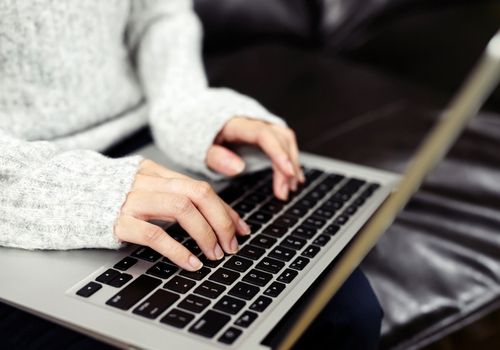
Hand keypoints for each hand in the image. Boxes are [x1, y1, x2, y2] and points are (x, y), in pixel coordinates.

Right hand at [114, 160, 249, 270]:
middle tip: (232, 244)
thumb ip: (168, 194)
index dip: (225, 209)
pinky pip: (154, 234)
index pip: (201, 187)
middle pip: (198, 193)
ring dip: (206, 233)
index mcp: (155, 172)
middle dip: (222, 220)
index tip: (241, 228)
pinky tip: (191, 263)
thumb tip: (206, 214)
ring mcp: (131, 200)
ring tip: (215, 254)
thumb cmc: (104, 195)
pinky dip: (178, 250)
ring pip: (181, 209)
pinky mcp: (116, 221)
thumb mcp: (140, 186)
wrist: (60, 194)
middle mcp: (146, 181)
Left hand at [206, 117, 304, 199]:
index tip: (288, 172)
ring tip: (290, 188)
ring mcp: (261, 123)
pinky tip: (292, 177)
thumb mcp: (199, 150)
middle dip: (287, 166)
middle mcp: (253, 119)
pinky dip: (289, 159)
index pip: (264, 135)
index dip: (278, 153)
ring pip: (286, 140)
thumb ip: (216, 157)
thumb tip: (238, 168)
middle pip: (280, 138)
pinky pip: (283, 142)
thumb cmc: (197, 137)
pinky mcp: (264, 131)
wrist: (194, 120)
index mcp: (236, 123)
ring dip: (291, 164)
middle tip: (284, 192)